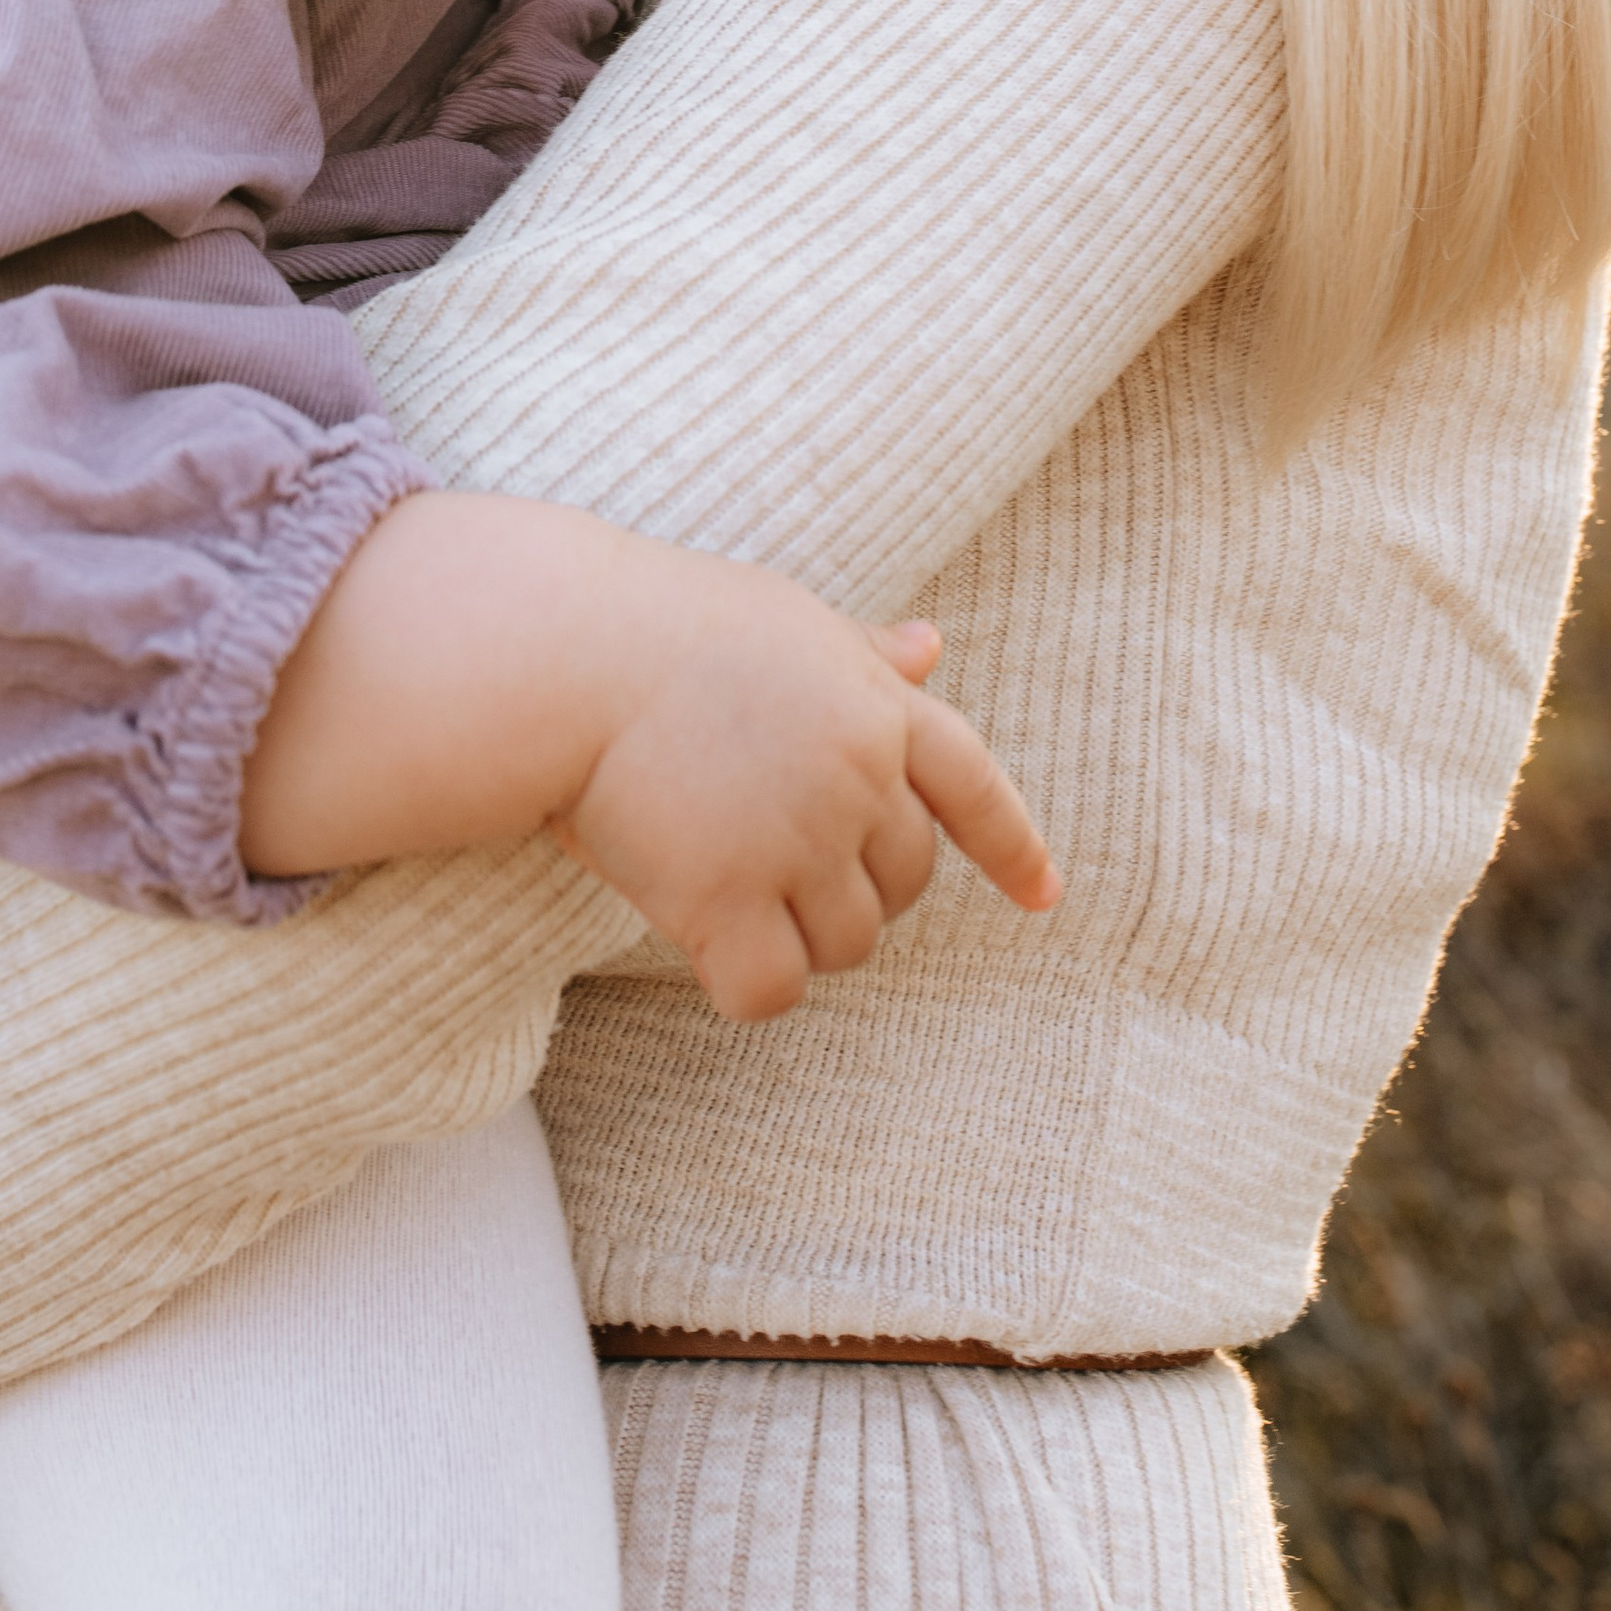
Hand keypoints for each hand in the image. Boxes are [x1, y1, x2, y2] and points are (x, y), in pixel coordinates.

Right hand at [239, 492, 1057, 1020]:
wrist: (567, 653)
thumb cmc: (661, 626)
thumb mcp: (782, 621)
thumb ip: (860, 654)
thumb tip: (931, 649)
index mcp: (878, 707)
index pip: (975, 786)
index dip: (1012, 846)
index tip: (1044, 896)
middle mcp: (857, 779)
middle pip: (903, 882)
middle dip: (854, 884)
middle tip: (769, 854)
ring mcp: (797, 843)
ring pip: (845, 943)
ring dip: (796, 931)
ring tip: (720, 876)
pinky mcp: (726, 901)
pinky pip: (769, 989)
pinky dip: (745, 982)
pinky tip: (702, 945)